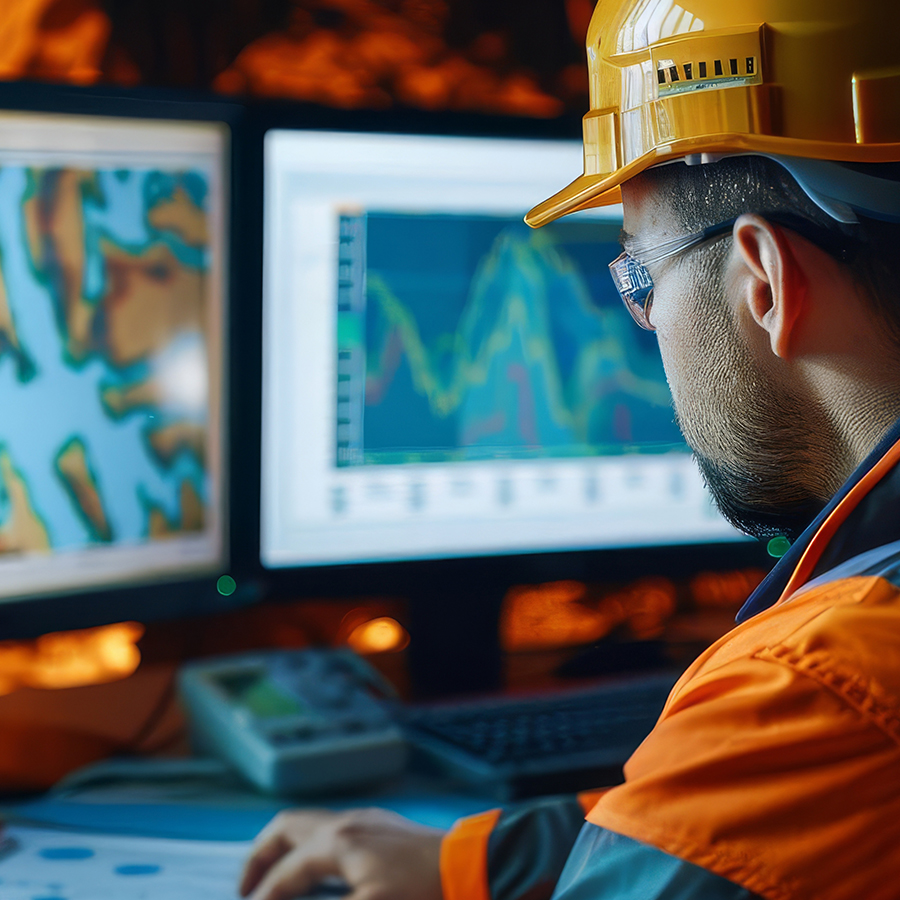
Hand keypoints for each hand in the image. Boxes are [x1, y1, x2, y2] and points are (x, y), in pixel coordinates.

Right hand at [239, 807, 446, 899]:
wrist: (469, 866)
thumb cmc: (420, 890)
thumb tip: (286, 899)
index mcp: (335, 842)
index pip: (285, 874)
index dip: (265, 898)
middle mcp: (344, 823)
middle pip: (286, 828)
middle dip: (260, 856)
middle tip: (246, 889)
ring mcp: (363, 820)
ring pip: (308, 825)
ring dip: (285, 849)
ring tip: (276, 881)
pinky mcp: (380, 826)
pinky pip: (331, 829)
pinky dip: (311, 848)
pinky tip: (319, 873)